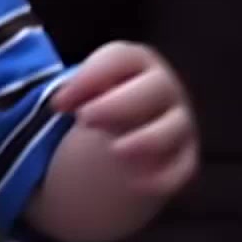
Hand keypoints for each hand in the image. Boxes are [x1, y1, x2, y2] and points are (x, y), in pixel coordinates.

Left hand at [52, 41, 196, 198]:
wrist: (120, 140)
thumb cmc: (100, 105)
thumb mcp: (86, 90)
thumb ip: (74, 91)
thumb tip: (57, 102)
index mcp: (136, 62)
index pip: (120, 57)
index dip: (90, 76)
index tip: (59, 104)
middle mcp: (163, 88)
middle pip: (154, 87)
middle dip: (119, 103)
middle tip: (85, 120)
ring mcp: (178, 122)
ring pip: (174, 127)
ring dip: (147, 138)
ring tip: (115, 151)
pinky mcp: (184, 157)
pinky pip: (182, 167)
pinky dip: (163, 176)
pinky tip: (136, 184)